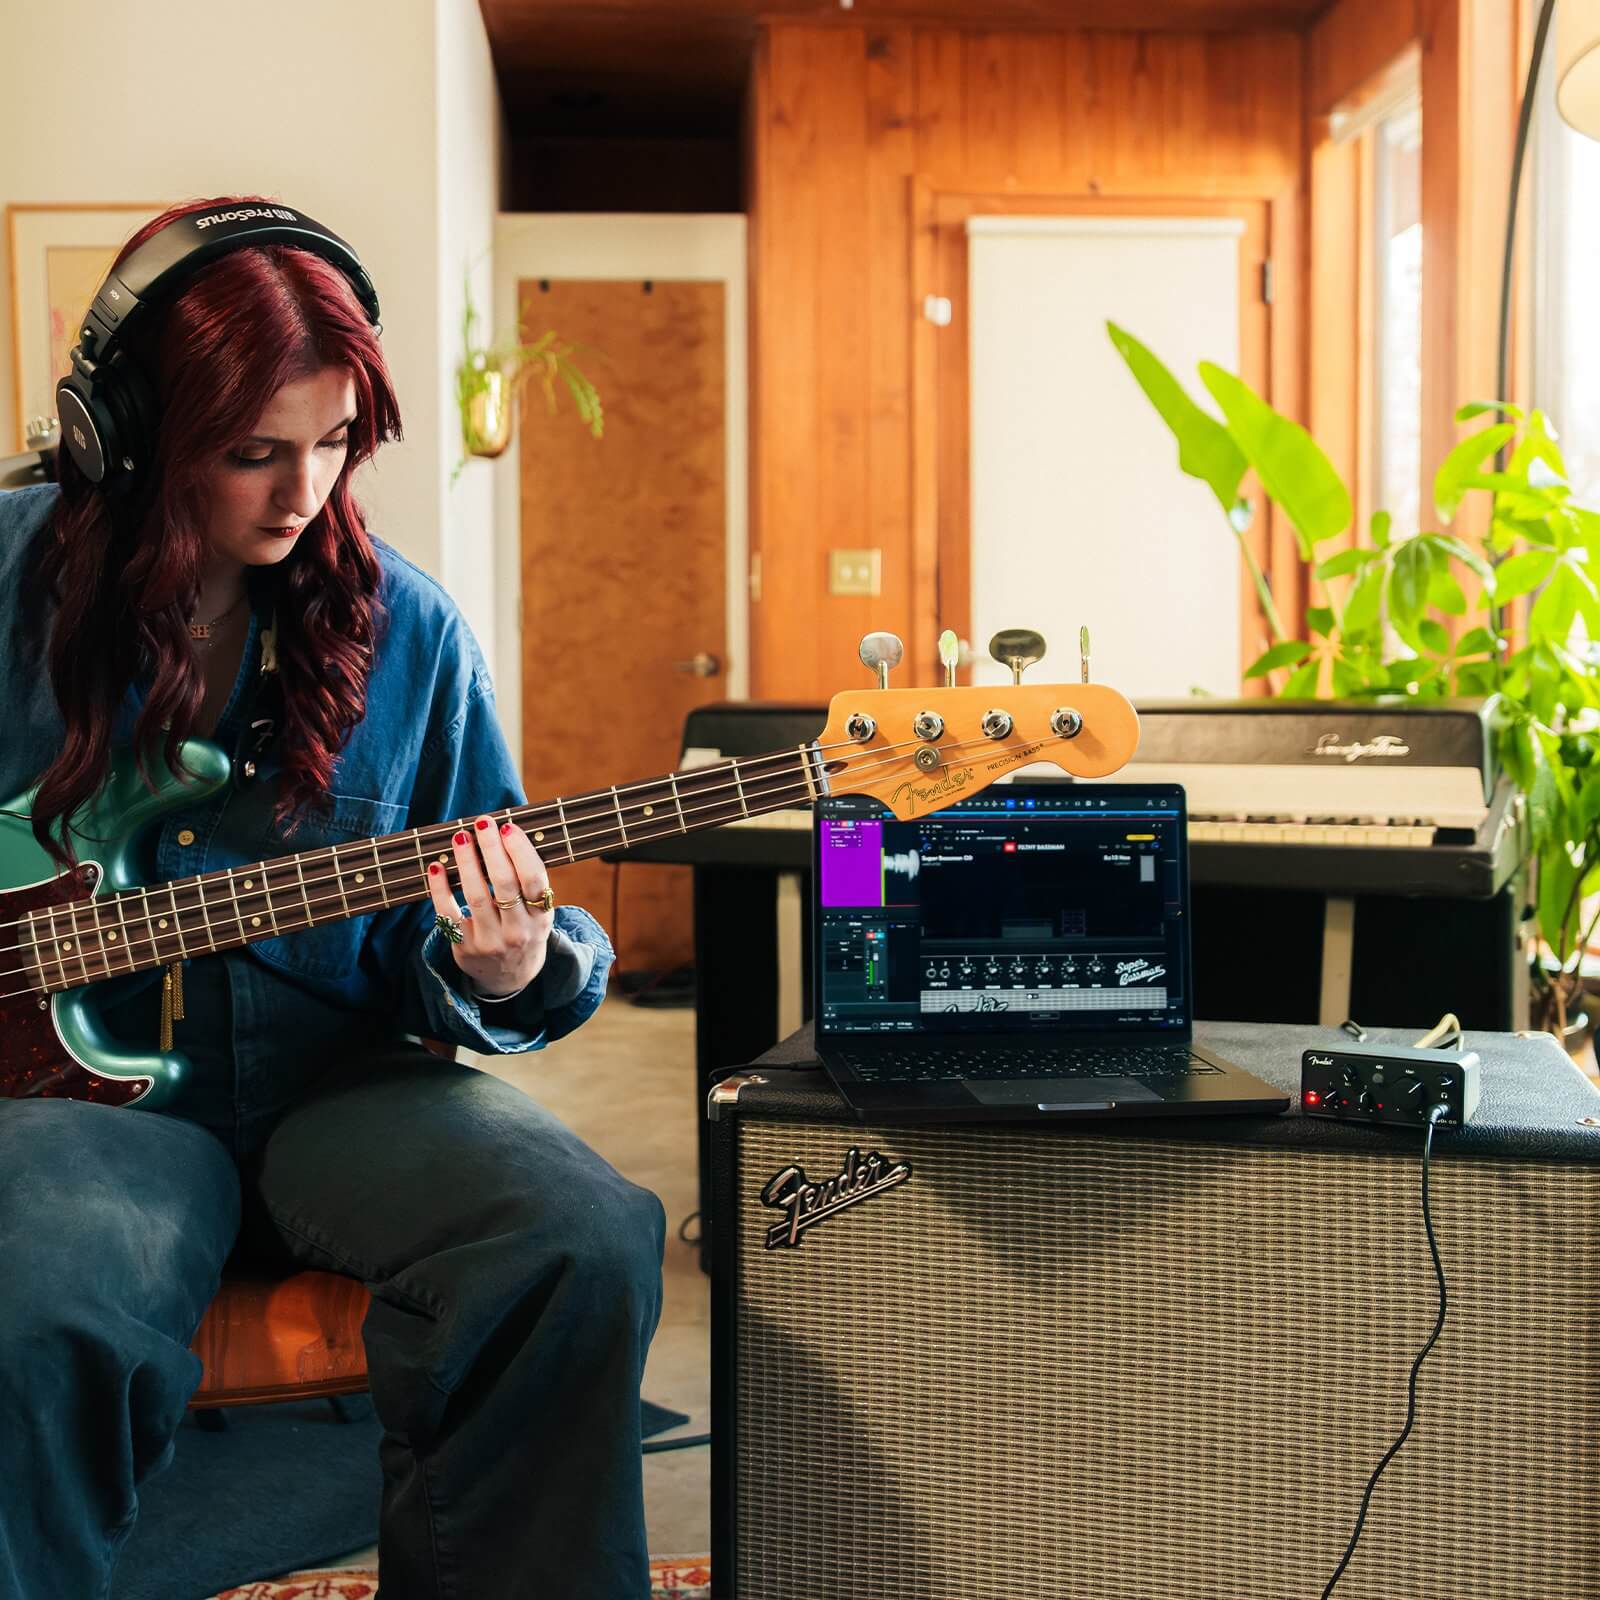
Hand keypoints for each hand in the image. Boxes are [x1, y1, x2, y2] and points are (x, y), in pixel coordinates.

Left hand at [425, 816, 554, 997]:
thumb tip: (506, 835)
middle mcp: (518, 930)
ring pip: (476, 896)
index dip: (521, 851)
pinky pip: (448, 914)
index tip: (508, 827)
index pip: (534, 879)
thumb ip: (527, 882)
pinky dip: (440, 889)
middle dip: (492, 849)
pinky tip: (436, 868)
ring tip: (460, 837)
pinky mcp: (464, 948)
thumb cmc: (523, 930)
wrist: (510, 977)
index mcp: (541, 917)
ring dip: (467, 863)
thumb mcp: (538, 913)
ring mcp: (490, 941)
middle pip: (505, 884)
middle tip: (483, 822)